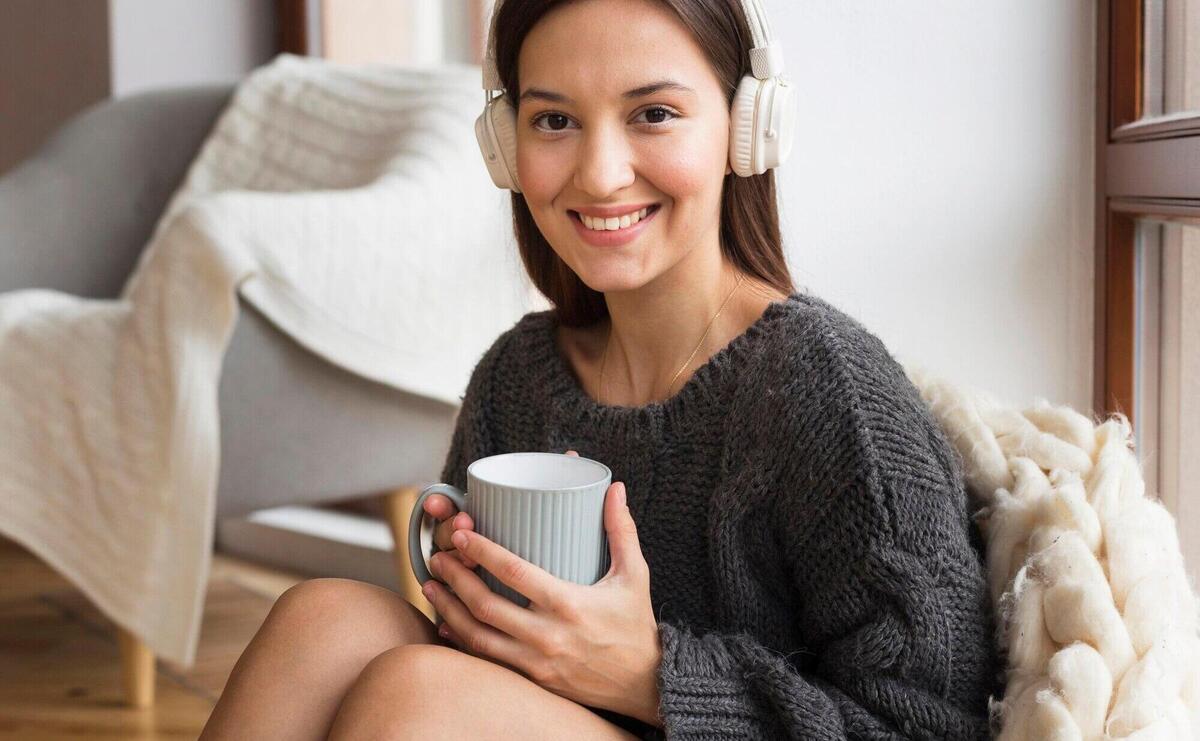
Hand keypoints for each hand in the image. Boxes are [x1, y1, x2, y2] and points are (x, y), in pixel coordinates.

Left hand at [421, 450, 662, 724]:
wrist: (643, 685)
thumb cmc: (636, 626)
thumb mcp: (635, 575)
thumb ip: (622, 530)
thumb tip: (616, 488)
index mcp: (570, 604)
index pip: (515, 574)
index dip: (483, 551)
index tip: (463, 534)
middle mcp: (548, 636)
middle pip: (486, 606)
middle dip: (455, 579)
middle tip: (438, 557)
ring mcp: (537, 662)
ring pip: (478, 637)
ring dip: (449, 610)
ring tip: (431, 586)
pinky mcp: (532, 680)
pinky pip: (487, 661)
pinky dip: (461, 642)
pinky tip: (445, 625)